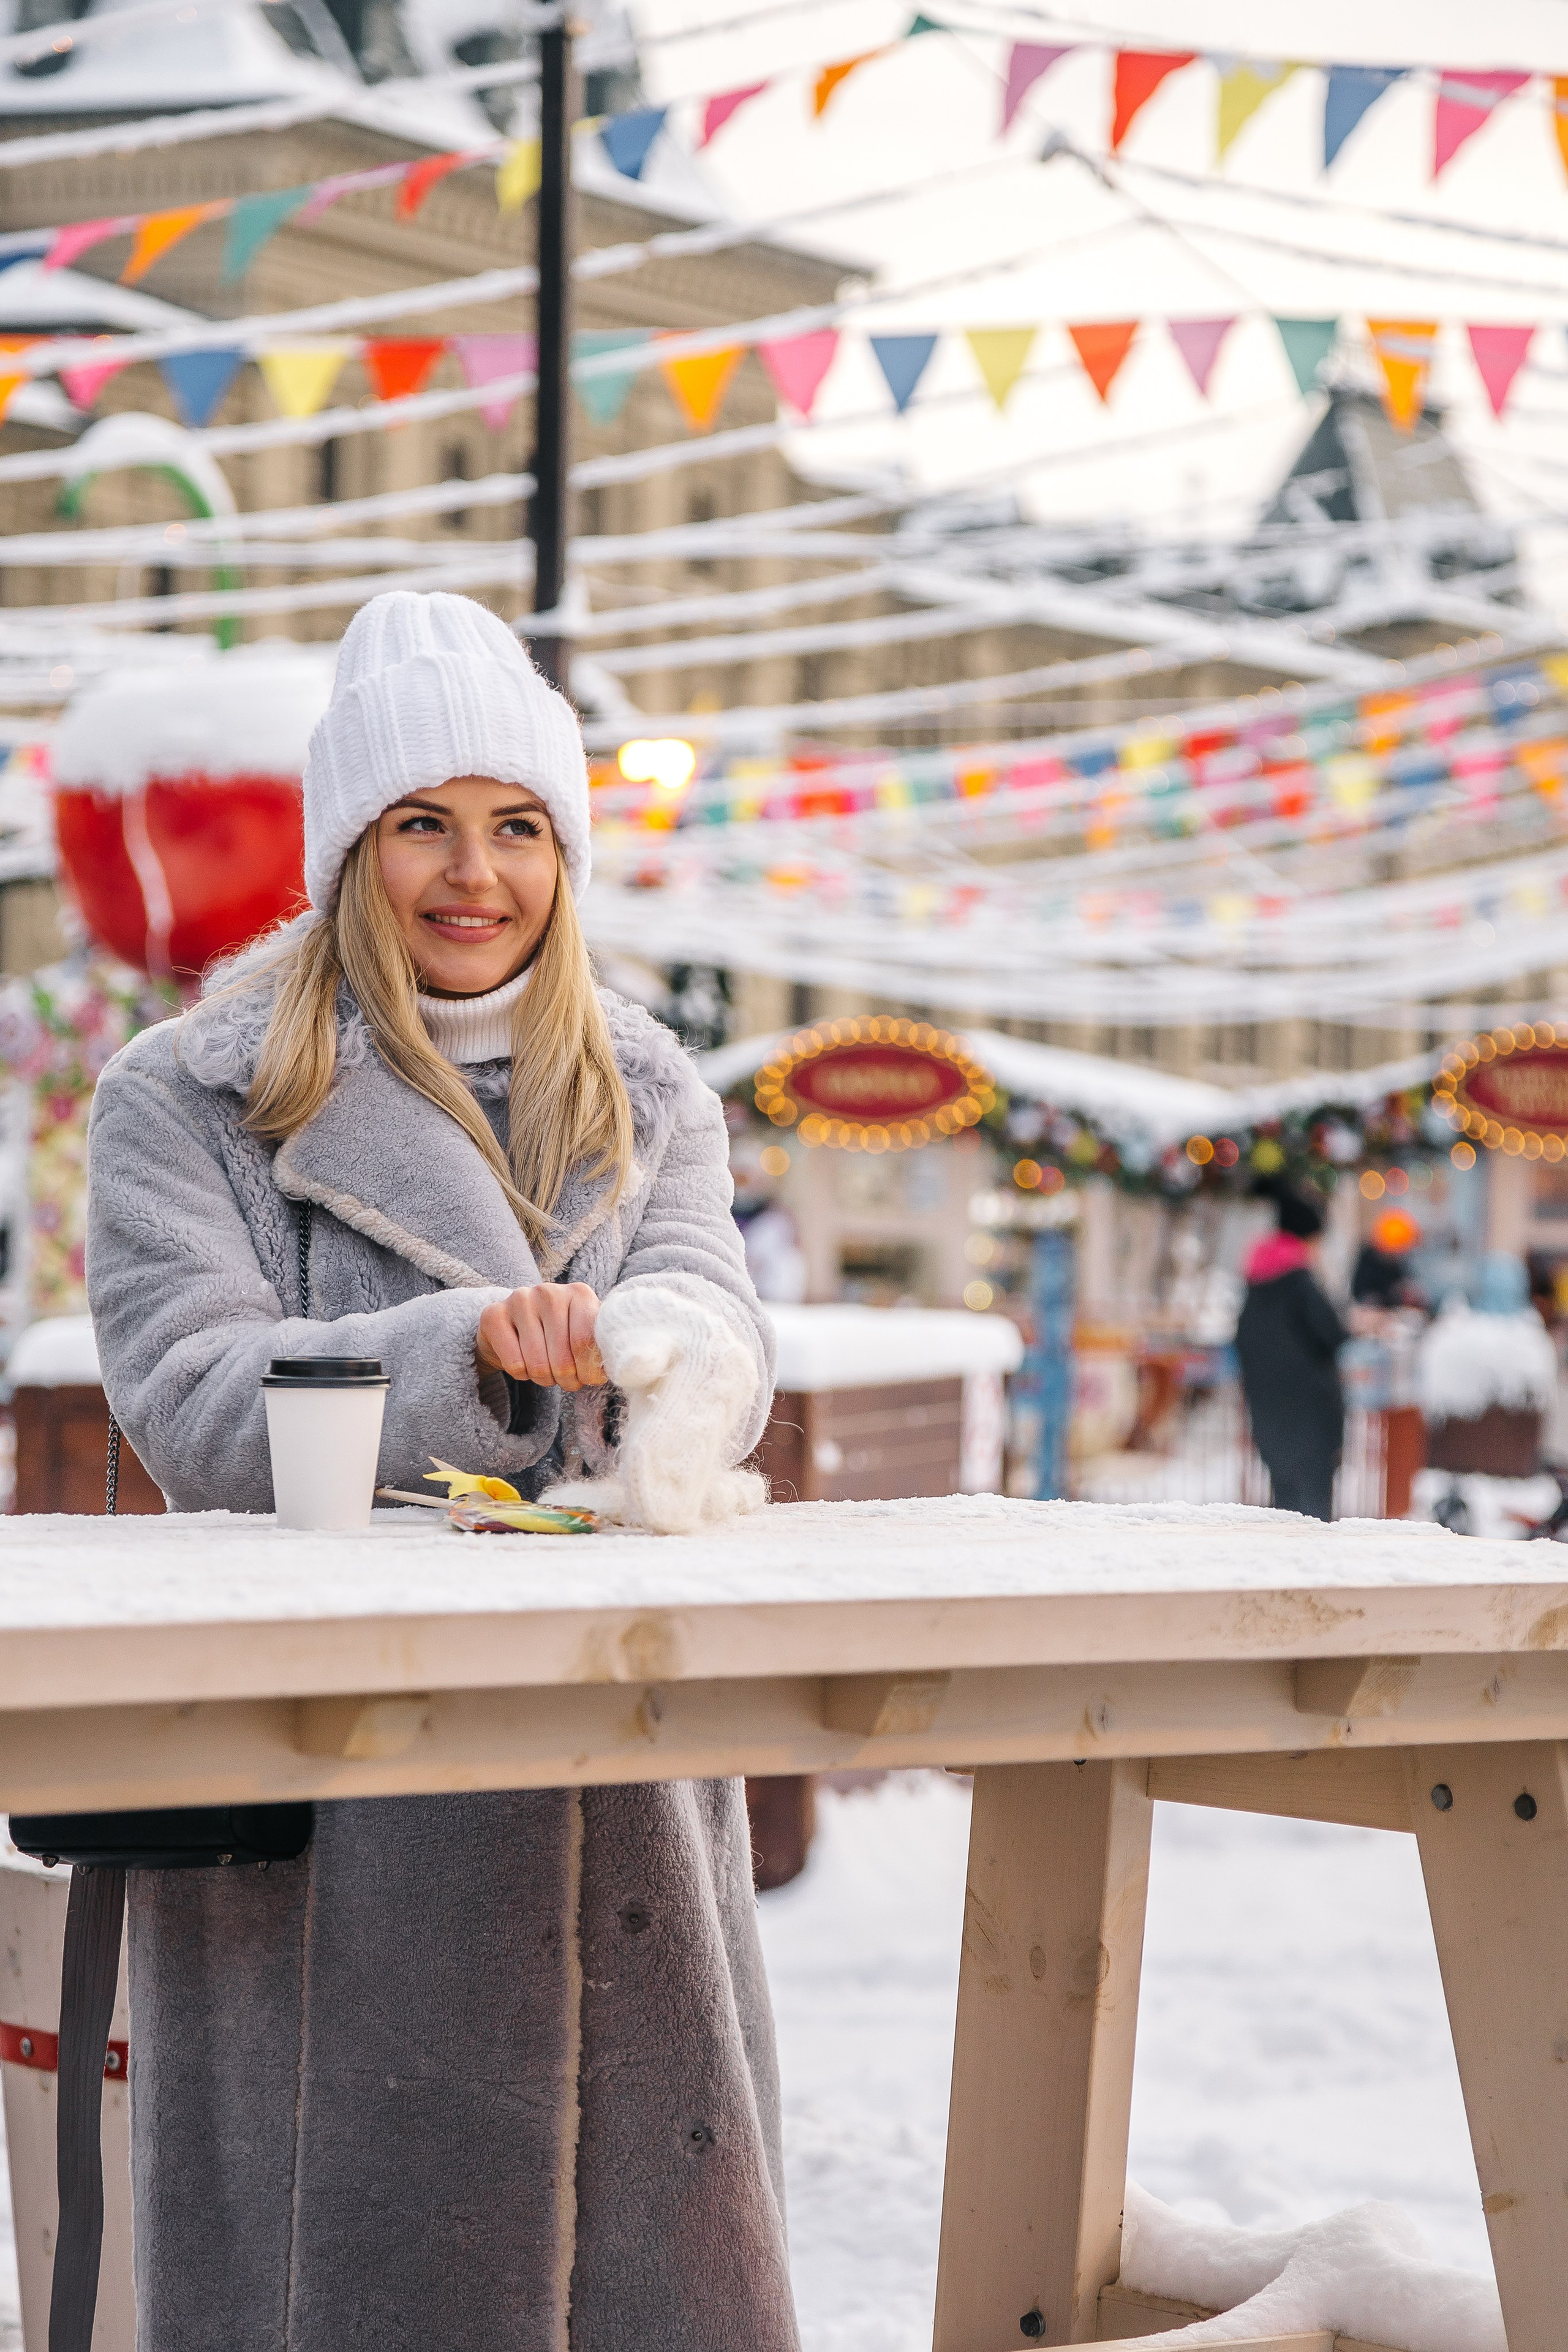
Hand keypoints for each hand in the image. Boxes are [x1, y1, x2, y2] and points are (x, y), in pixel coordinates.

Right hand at [476, 1282, 605, 1391]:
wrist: (514, 1326)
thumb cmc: (558, 1334)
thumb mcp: (583, 1335)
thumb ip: (598, 1347)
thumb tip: (608, 1371)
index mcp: (579, 1293)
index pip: (585, 1341)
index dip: (588, 1370)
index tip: (588, 1379)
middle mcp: (549, 1291)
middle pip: (562, 1357)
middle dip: (566, 1379)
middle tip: (567, 1380)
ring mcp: (519, 1300)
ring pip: (538, 1364)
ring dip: (545, 1379)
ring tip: (547, 1373)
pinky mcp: (494, 1315)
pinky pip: (514, 1364)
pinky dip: (522, 1374)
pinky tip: (525, 1364)